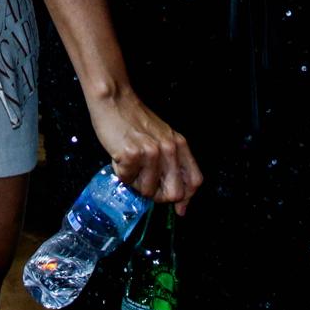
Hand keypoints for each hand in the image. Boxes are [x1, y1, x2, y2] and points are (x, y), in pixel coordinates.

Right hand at [85, 89, 204, 214]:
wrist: (114, 100)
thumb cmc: (134, 120)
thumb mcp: (162, 137)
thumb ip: (172, 163)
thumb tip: (179, 200)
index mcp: (180, 145)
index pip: (194, 181)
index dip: (186, 199)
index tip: (179, 209)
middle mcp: (170, 149)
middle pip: (174, 193)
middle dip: (158, 195)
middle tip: (145, 183)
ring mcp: (152, 152)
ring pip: (148, 191)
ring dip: (135, 182)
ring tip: (130, 164)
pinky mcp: (132, 154)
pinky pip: (128, 180)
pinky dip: (121, 174)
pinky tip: (120, 158)